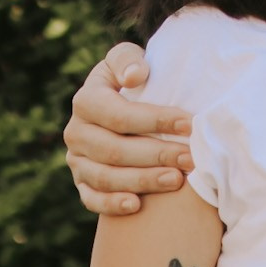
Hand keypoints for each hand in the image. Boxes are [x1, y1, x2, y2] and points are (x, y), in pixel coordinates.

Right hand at [63, 42, 195, 214]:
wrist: (122, 108)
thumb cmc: (134, 81)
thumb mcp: (128, 61)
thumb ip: (128, 60)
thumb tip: (135, 76)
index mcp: (86, 100)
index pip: (119, 115)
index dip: (155, 121)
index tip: (190, 125)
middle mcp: (75, 132)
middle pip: (114, 150)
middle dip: (156, 155)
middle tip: (190, 158)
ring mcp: (76, 160)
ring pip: (105, 177)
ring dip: (142, 181)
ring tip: (176, 180)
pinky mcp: (82, 183)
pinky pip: (92, 199)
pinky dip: (112, 204)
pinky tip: (136, 206)